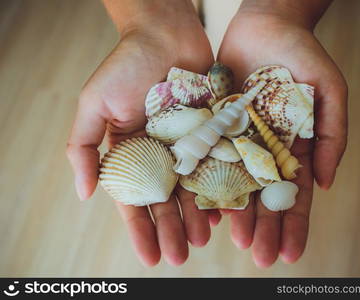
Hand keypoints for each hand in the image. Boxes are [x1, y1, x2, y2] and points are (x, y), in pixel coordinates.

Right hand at [66, 5, 220, 265]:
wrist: (165, 33)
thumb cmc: (126, 66)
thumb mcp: (94, 105)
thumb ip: (83, 148)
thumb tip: (83, 194)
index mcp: (132, 153)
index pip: (135, 199)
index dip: (140, 230)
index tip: (149, 257)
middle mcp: (161, 154)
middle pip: (167, 200)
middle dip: (172, 229)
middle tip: (180, 256)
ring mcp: (188, 145)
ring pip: (194, 187)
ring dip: (197, 215)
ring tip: (203, 239)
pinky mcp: (212, 132)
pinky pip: (218, 165)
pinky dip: (221, 186)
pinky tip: (225, 209)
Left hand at [217, 4, 346, 266]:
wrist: (266, 24)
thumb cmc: (302, 55)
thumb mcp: (329, 92)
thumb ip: (331, 136)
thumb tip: (326, 183)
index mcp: (293, 147)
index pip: (296, 194)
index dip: (296, 224)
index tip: (292, 253)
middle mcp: (265, 149)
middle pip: (265, 197)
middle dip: (265, 227)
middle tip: (261, 256)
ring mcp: (239, 140)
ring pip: (236, 183)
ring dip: (238, 214)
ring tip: (236, 240)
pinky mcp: (215, 126)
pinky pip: (211, 159)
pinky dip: (209, 182)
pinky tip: (208, 207)